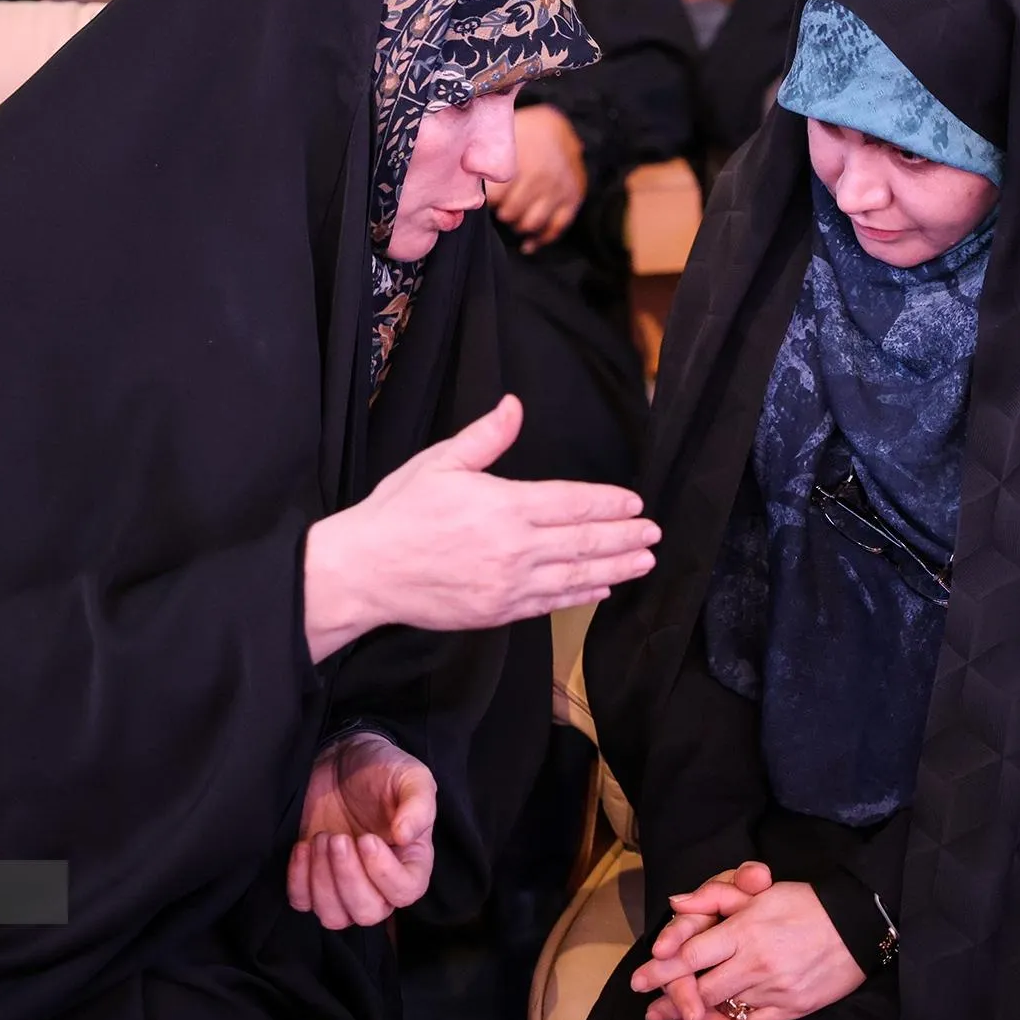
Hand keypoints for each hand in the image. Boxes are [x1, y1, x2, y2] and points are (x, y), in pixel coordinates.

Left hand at [287, 733, 436, 928]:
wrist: (343, 759)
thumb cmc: (382, 768)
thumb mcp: (410, 776)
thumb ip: (418, 804)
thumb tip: (406, 837)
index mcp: (412, 861)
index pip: (406, 892)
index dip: (384, 874)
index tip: (366, 839)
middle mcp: (381, 881)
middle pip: (368, 913)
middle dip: (347, 878)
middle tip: (337, 838)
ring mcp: (345, 883)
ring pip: (335, 916)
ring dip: (323, 882)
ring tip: (323, 839)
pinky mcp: (314, 877)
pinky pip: (303, 903)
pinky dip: (299, 881)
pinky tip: (303, 846)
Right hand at [303, 396, 657, 658]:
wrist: (365, 571)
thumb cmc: (399, 513)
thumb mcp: (439, 463)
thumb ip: (485, 437)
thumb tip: (514, 406)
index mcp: (504, 505)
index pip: (572, 502)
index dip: (609, 503)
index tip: (634, 504)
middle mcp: (514, 548)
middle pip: (584, 541)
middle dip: (624, 537)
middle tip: (654, 534)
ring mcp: (508, 585)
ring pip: (575, 577)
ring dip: (615, 569)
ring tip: (643, 562)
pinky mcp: (497, 613)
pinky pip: (550, 604)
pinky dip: (580, 597)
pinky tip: (600, 590)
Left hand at [485, 105, 586, 253]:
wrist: (561, 125)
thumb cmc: (525, 131)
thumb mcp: (506, 135)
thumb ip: (487, 157)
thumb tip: (461, 177)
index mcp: (520, 163)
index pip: (494, 197)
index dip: (487, 200)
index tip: (483, 197)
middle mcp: (539, 178)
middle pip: (510, 213)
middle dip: (501, 211)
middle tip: (499, 205)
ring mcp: (558, 189)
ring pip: (531, 223)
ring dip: (517, 224)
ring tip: (511, 215)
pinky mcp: (572, 198)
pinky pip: (555, 228)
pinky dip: (539, 239)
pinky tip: (527, 244)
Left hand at [632, 873, 863, 1019]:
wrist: (857, 926)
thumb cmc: (805, 903)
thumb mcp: (760, 892)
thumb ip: (715, 896)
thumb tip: (676, 904)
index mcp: (744, 930)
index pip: (691, 954)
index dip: (661, 969)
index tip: (639, 980)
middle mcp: (755, 963)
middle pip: (701, 988)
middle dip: (671, 1001)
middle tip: (650, 1011)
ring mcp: (773, 990)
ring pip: (724, 1009)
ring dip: (696, 1018)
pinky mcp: (791, 1008)